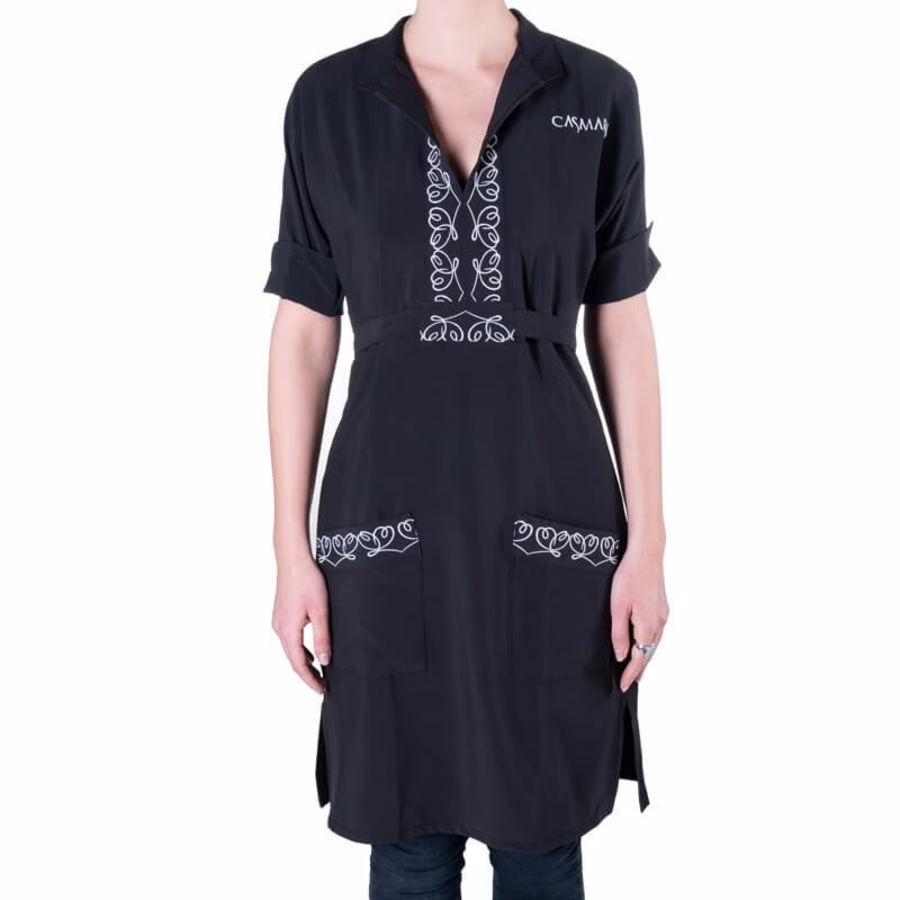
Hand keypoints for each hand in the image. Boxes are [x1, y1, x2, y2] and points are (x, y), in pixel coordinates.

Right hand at [272, 558, 330, 693]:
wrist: (293, 560)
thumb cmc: (308, 581)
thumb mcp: (320, 611)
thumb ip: (322, 637)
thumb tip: (324, 661)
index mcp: (288, 630)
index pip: (299, 664)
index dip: (310, 679)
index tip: (321, 690)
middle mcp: (279, 628)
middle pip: (293, 659)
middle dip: (307, 674)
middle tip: (322, 685)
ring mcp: (278, 621)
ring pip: (290, 649)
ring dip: (303, 662)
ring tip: (318, 672)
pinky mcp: (281, 614)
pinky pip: (289, 638)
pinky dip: (299, 649)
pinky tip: (309, 651)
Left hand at [610, 549, 668, 691]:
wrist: (647, 555)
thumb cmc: (629, 577)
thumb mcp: (618, 607)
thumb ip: (620, 633)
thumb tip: (621, 656)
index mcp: (647, 626)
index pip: (639, 658)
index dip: (631, 674)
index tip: (624, 686)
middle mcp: (659, 624)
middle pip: (649, 654)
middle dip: (640, 669)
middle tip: (631, 683)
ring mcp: (663, 616)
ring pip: (654, 644)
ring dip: (646, 657)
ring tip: (637, 668)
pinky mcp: (662, 608)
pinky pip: (656, 634)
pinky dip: (650, 644)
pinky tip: (644, 644)